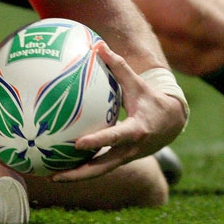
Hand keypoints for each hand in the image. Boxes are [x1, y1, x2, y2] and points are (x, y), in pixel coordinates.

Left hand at [51, 42, 186, 181]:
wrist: (173, 122)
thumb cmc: (150, 99)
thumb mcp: (137, 83)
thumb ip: (118, 66)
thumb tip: (98, 45)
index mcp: (136, 130)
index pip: (114, 138)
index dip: (98, 141)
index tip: (78, 144)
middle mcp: (130, 149)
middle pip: (102, 167)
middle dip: (79, 173)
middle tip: (55, 175)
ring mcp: (126, 158)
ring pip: (99, 172)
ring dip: (76, 177)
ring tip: (50, 177)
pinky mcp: (121, 160)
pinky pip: (99, 168)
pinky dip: (82, 170)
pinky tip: (60, 169)